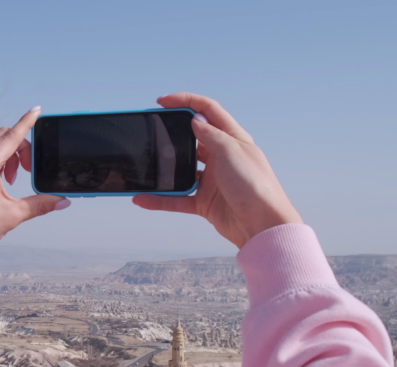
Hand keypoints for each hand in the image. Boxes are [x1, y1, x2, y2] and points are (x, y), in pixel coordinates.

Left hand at [0, 107, 70, 256]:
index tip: (37, 110)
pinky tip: (2, 184)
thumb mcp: (12, 216)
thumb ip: (39, 205)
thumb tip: (62, 201)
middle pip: (4, 137)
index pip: (13, 136)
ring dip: (11, 157)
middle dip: (22, 148)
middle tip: (29, 170)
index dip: (28, 122)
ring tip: (13, 180)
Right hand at [133, 93, 302, 248]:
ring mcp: (212, 180)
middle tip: (150, 130)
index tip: (162, 102)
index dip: (186, 101)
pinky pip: (176, 198)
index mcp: (232, 139)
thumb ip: (210, 135)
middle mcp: (221, 157)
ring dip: (162, 169)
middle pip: (191, 139)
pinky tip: (143, 198)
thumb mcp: (231, 152)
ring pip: (180, 169)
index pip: (207, 111)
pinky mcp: (204, 202)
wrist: (262, 226)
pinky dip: (159, 199)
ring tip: (144, 165)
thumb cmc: (255, 187)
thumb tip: (194, 120)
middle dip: (171, 133)